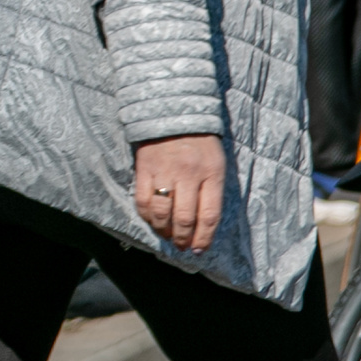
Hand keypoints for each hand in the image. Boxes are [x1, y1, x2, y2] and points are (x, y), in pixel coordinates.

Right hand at [133, 134, 226, 251]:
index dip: (204, 237)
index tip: (199, 249)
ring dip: (164, 230)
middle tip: (182, 247)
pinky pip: (143, 200)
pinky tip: (151, 220)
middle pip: (185, 218)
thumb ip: (212, 190)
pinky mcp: (144, 168)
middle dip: (183, 238)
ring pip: (162, 212)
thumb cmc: (200, 141)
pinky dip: (146, 215)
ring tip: (167, 236)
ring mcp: (165, 171)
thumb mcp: (217, 163)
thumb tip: (203, 225)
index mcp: (212, 173)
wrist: (173, 110)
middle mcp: (189, 174)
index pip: (210, 215)